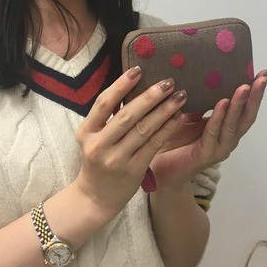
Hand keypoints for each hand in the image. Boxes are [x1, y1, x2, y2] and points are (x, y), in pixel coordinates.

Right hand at [74, 68, 185, 217]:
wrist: (96, 197)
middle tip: (169, 82)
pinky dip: (167, 128)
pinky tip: (177, 116)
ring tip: (180, 96)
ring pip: (144, 129)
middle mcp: (99, 146)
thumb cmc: (98, 159)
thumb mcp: (93, 136)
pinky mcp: (134, 170)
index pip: (104, 103)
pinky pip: (153, 144)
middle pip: (127, 116)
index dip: (121, 85)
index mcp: (87, 132)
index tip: (138, 69)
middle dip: (150, 96)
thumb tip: (131, 83)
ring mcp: (117, 160)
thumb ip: (108, 115)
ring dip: (164, 110)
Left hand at [149, 70, 266, 189]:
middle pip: (247, 117)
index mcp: (226, 127)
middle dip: (255, 97)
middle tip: (261, 79)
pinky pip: (213, 133)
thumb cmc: (175, 138)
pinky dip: (218, 117)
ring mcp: (219, 148)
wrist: (158, 166)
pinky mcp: (206, 155)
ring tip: (244, 87)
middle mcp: (227, 138)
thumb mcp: (190, 113)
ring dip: (239, 105)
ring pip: (233, 125)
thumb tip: (208, 74)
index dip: (254, 92)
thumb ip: (201, 100)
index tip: (262, 73)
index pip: (245, 108)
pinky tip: (222, 103)